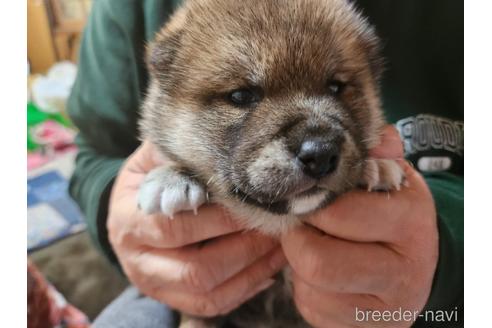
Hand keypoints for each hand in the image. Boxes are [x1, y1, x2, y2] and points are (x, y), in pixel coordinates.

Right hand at [107, 141, 286, 316]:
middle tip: (276, 227)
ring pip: (207, 294)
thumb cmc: (147, 180)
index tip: (253, 203)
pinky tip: (267, 270)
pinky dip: (244, 290)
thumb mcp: (152, 160)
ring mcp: (154, 285)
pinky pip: (211, 306)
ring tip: (280, 248)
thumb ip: (176, 155)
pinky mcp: (172, 299)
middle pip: (196, 269)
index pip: (177, 227)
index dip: (219, 219)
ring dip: (250, 272)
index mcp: (129, 221)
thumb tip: (215, 143)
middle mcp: (137, 260)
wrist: (128, 212)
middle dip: (243, 248)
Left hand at [281, 126, 438, 327]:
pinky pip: (312, 309)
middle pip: (317, 262)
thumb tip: (376, 137)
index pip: (338, 213)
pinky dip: (306, 288)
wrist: (421, 263)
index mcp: (409, 222)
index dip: (311, 205)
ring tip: (318, 247)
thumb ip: (379, 155)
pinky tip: (324, 273)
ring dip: (300, 266)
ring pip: (309, 288)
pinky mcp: (365, 326)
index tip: (309, 198)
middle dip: (298, 241)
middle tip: (305, 227)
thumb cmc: (394, 213)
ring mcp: (385, 306)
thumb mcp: (393, 179)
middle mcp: (402, 270)